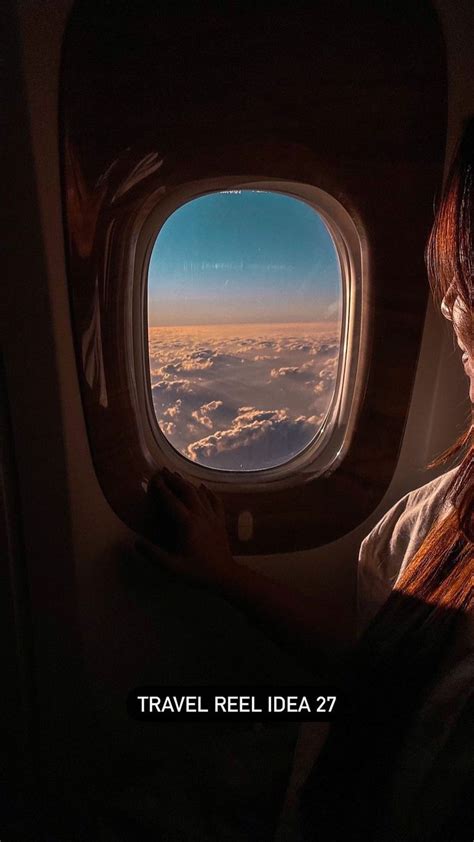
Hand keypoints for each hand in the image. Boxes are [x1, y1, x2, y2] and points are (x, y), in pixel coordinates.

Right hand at [136, 468, 235, 590]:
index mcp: (187, 524)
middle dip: (174, 480)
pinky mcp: (220, 521)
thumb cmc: (197, 572)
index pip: (171, 501)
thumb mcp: (172, 567)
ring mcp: (212, 517)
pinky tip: (203, 487)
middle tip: (164, 471)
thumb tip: (136, 542)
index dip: (162, 489)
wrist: (224, 575)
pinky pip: (215, 501)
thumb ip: (153, 554)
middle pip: (187, 491)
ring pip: (200, 494)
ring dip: (188, 483)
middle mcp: (200, 516)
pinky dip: (208, 492)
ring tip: (178, 476)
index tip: (154, 478)